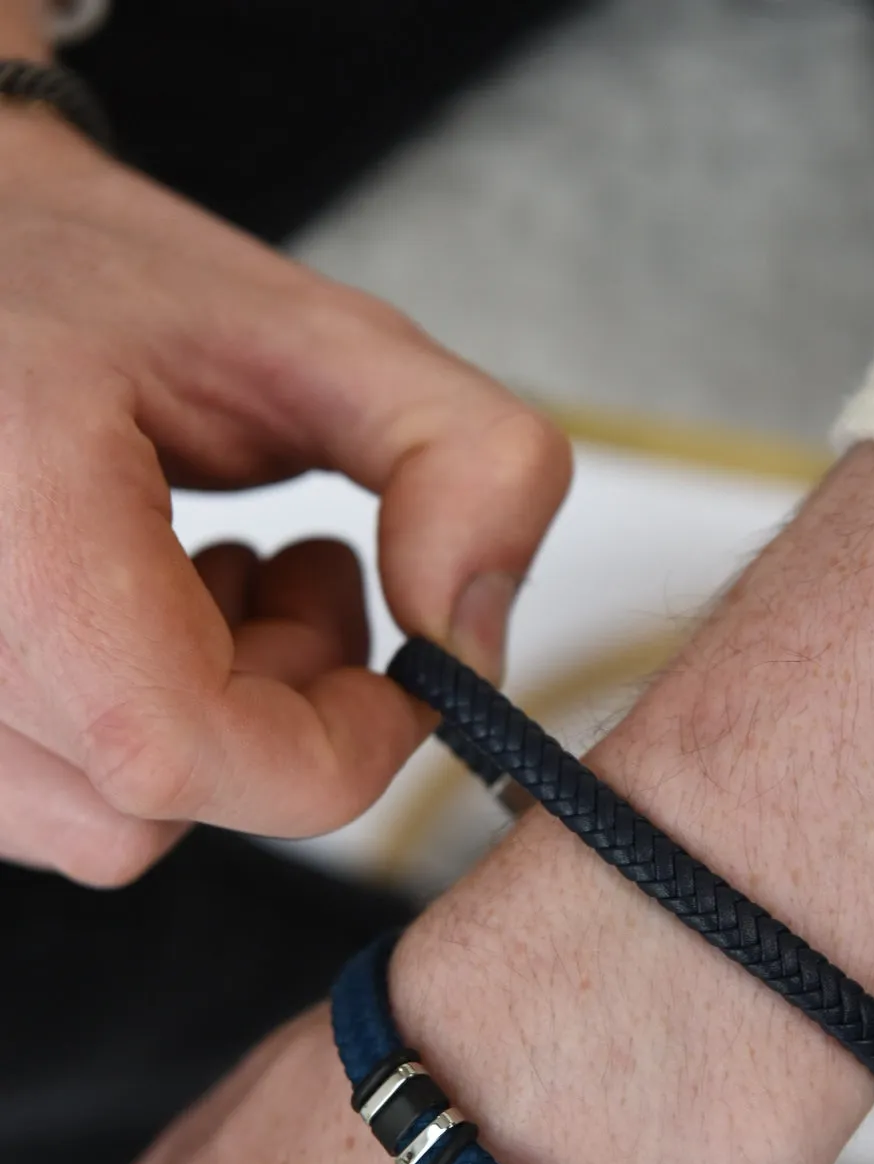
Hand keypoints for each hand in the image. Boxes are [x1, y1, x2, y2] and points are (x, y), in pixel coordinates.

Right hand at [0, 109, 569, 883]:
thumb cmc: (83, 277)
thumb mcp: (314, 333)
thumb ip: (459, 459)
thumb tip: (474, 639)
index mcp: (10, 510)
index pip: (174, 748)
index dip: (330, 748)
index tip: (400, 685)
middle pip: (155, 804)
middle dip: (279, 714)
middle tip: (298, 574)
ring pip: (101, 823)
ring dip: (206, 726)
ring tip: (206, 577)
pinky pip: (42, 804)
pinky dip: (131, 734)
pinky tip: (136, 618)